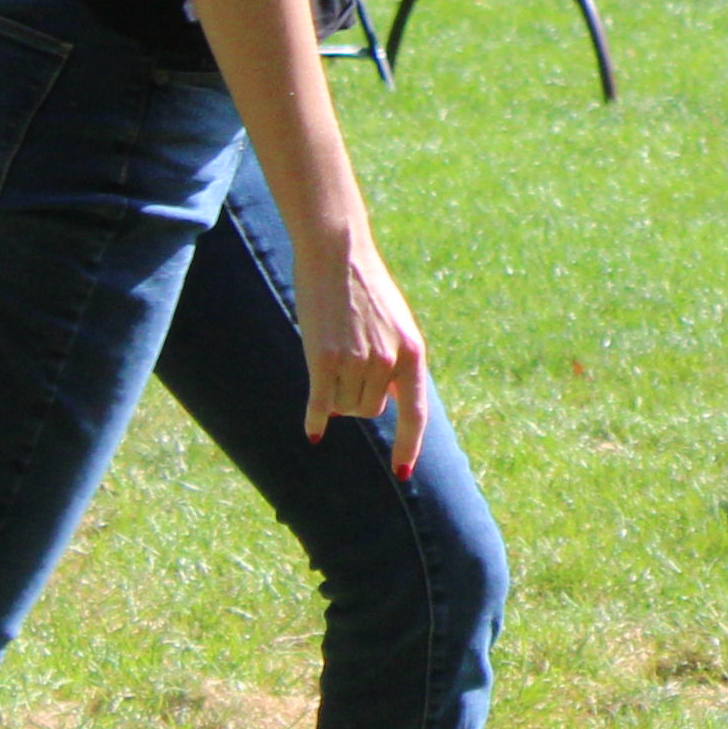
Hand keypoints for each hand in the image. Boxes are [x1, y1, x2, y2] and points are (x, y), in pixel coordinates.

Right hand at [295, 219, 434, 473]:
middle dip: (357, 401)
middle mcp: (387, 362)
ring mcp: (355, 362)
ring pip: (344, 406)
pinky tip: (312, 432)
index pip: (415, 413)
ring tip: (332, 359)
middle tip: (346, 369)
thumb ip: (397, 362)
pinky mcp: (323, 359)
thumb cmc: (366, 288)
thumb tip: (389, 401)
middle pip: (369, 411)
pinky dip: (315, 418)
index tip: (401, 473)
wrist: (339, 255)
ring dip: (335, 396)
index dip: (408, 445)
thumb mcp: (396, 325)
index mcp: (413, 354)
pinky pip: (320, 403)